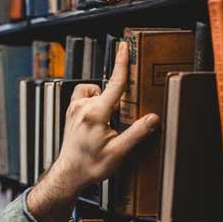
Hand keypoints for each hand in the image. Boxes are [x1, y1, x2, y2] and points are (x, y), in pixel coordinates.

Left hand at [26, 41, 159, 221]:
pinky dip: (93, 102)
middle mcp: (82, 107)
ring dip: (104, 101)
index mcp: (95, 114)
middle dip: (117, 103)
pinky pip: (84, 96)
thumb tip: (153, 118)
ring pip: (95, 92)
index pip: (114, 84)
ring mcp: (74, 108)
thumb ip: (136, 133)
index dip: (122, 64)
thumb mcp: (118, 152)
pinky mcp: (70, 112)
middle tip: (117, 125)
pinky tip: (98, 118)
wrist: (70, 174)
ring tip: (107, 122)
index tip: (125, 47)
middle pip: (107, 91)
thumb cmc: (91, 165)